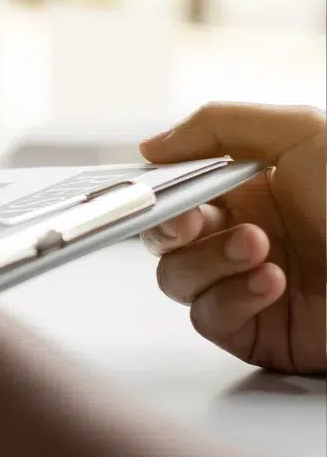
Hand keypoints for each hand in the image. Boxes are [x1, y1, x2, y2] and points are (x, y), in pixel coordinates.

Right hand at [140, 103, 325, 373]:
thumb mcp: (302, 133)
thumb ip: (218, 125)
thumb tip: (154, 146)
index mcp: (253, 188)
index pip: (178, 189)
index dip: (159, 190)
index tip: (155, 190)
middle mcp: (247, 234)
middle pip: (166, 236)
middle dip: (170, 227)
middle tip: (192, 222)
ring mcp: (249, 284)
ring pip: (178, 277)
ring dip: (207, 260)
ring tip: (258, 249)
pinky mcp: (259, 331)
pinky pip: (209, 316)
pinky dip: (230, 297)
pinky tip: (271, 282)